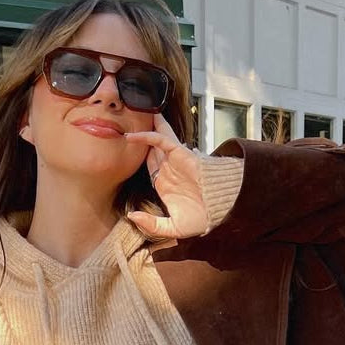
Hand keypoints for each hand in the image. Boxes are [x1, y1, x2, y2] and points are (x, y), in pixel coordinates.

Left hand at [124, 112, 208, 239]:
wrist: (219, 209)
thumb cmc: (201, 218)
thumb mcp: (172, 228)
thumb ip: (151, 224)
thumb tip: (132, 215)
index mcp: (167, 185)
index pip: (150, 167)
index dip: (140, 159)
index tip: (125, 153)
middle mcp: (169, 170)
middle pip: (152, 150)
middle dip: (142, 140)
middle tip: (128, 128)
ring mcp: (173, 161)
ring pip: (156, 140)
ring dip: (145, 128)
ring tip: (132, 116)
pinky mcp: (179, 153)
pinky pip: (160, 140)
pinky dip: (147, 135)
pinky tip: (132, 135)